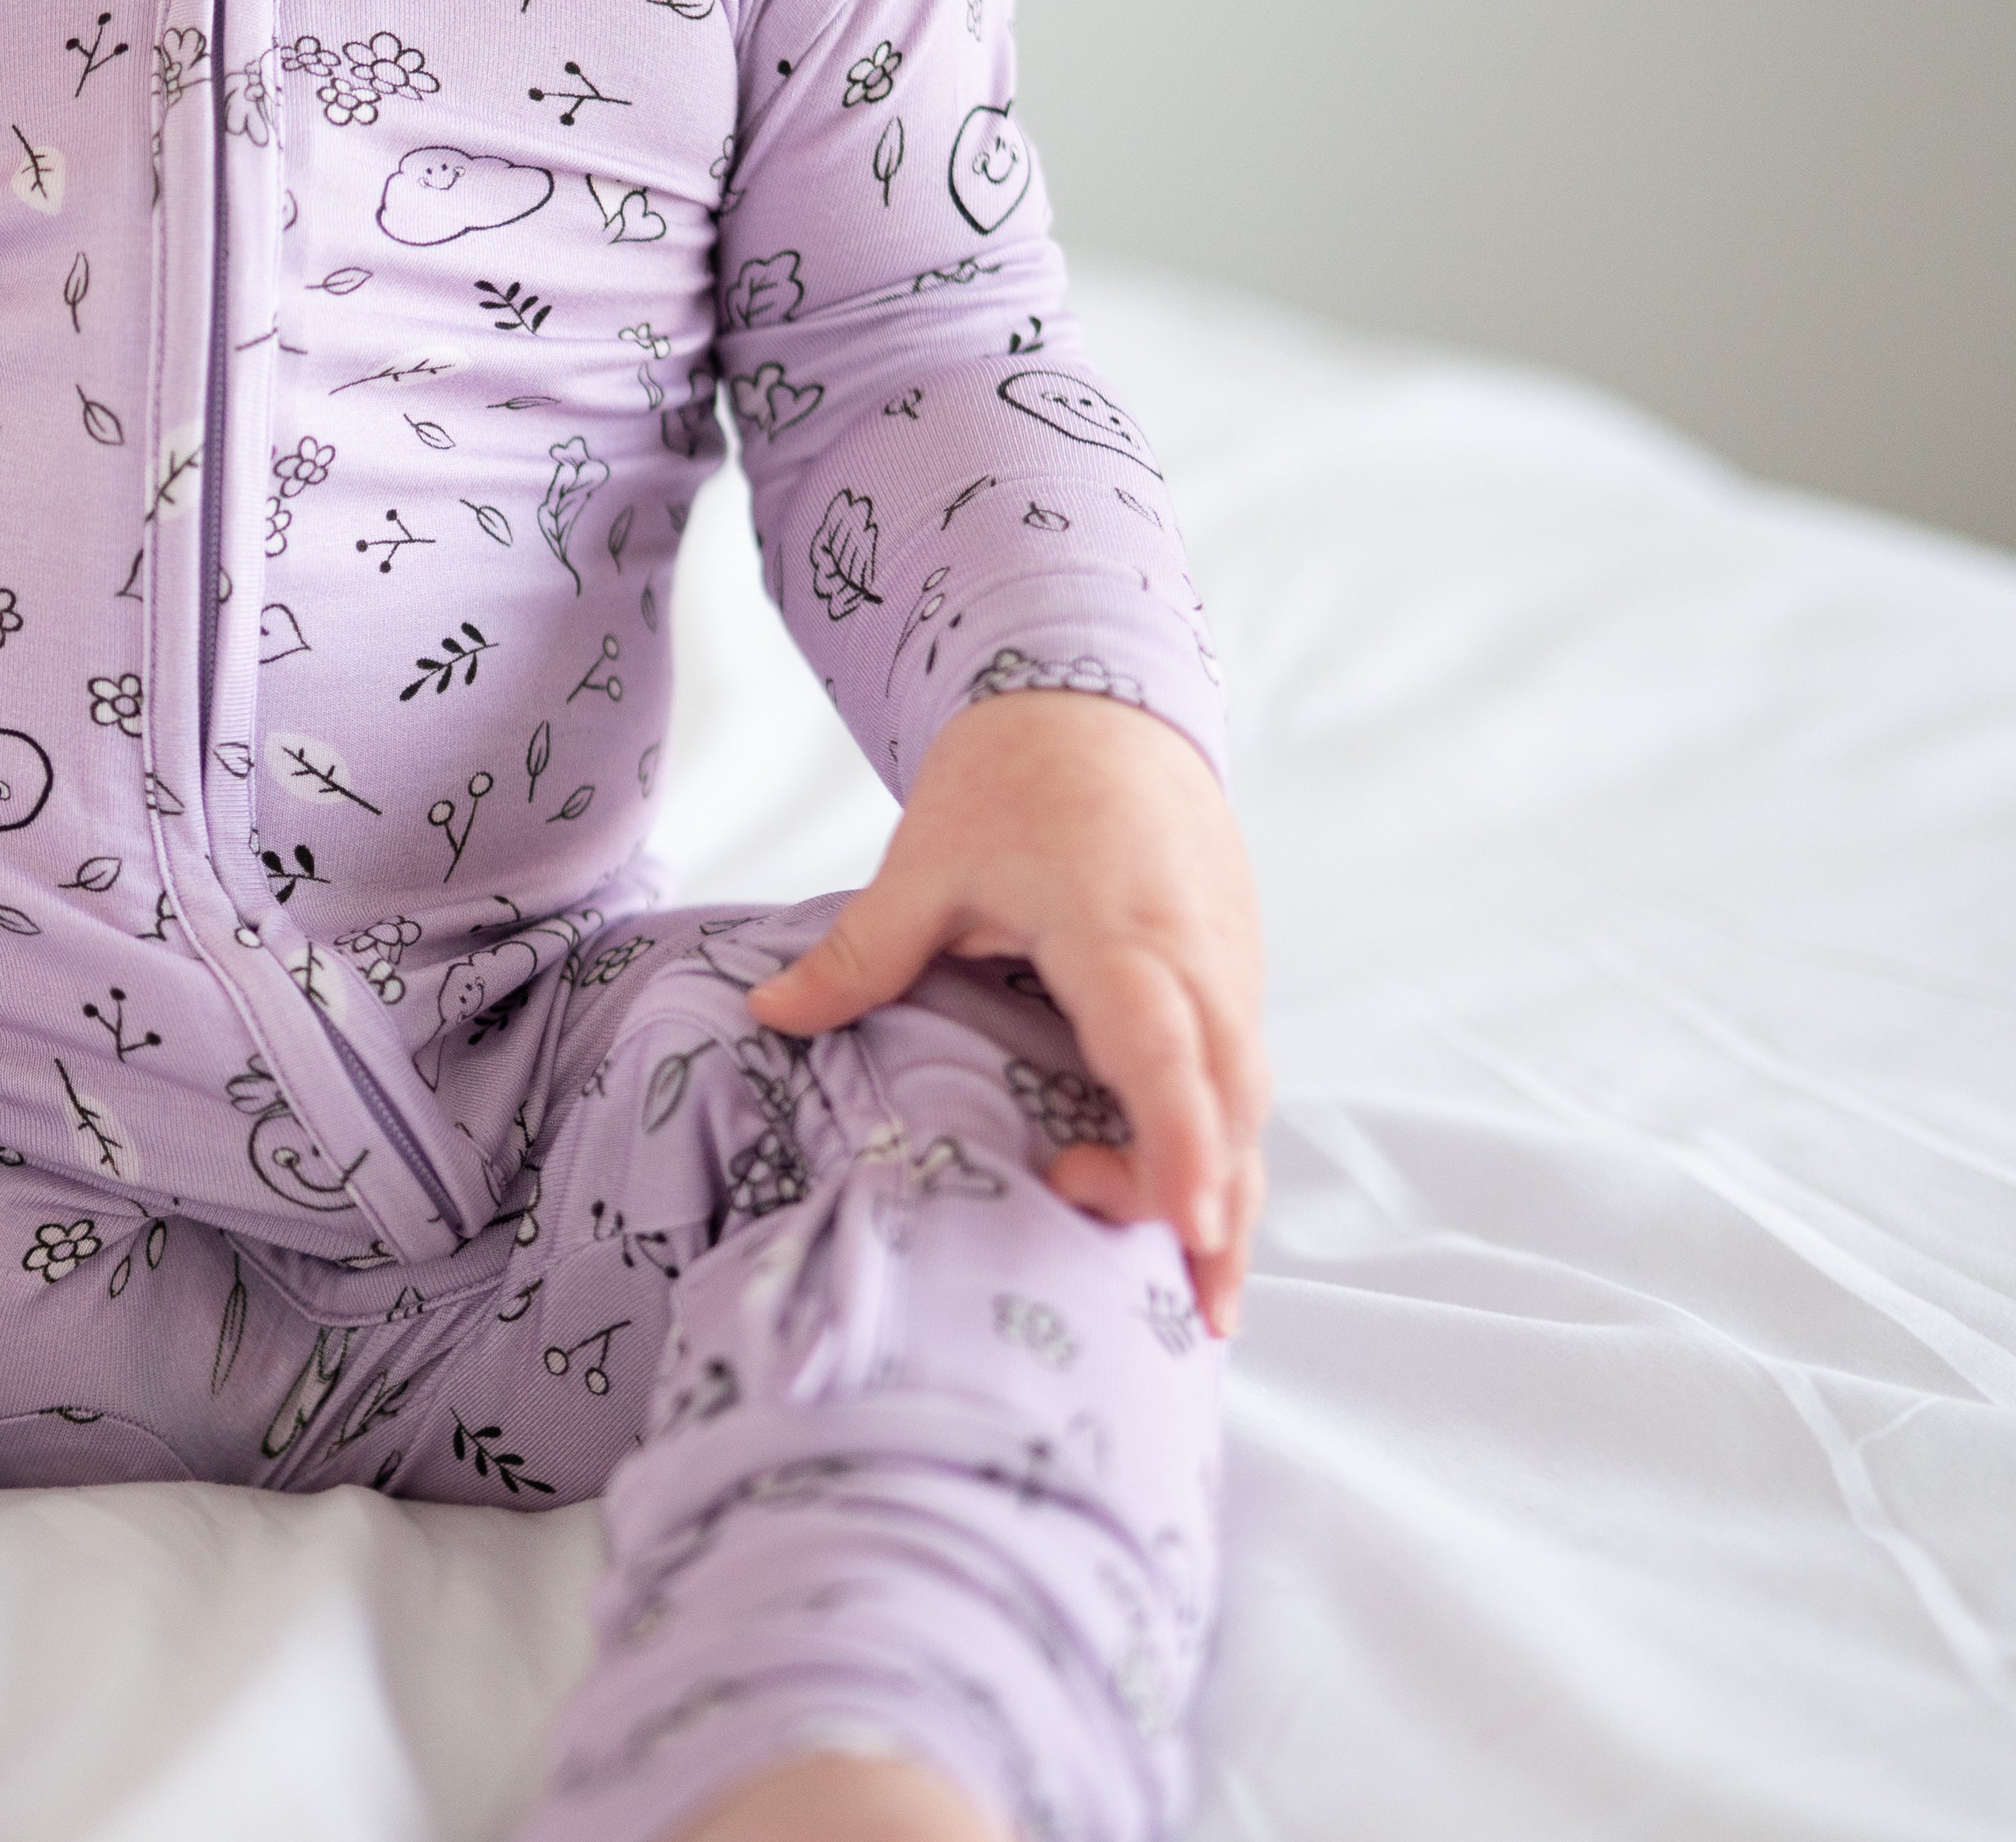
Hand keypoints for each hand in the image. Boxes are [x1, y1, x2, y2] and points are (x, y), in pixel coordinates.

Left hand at [745, 689, 1269, 1334]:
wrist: (1101, 701)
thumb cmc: (1013, 778)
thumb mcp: (927, 860)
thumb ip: (860, 951)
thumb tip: (767, 1015)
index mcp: (1117, 930)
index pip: (1162, 1049)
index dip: (1180, 1140)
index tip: (1191, 1222)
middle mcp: (1195, 958)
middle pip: (1227, 1103)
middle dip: (1214, 1206)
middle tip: (1186, 1313)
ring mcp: (1229, 967)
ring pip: (1248, 1100)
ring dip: (1229, 1190)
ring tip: (1201, 1302)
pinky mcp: (1236, 973)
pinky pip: (1243, 1076)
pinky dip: (1229, 1146)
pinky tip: (1205, 1218)